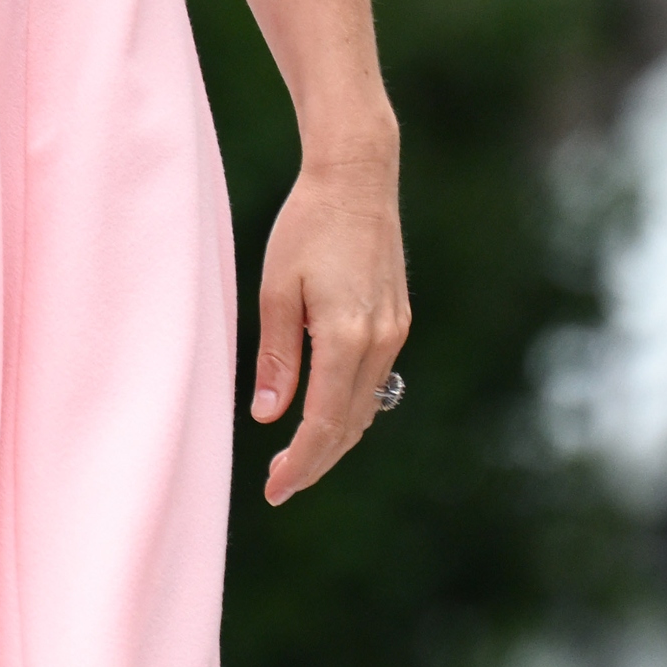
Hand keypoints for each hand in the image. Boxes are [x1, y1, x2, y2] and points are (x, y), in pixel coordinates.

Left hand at [250, 142, 408, 504]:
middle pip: (348, 426)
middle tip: (279, 485)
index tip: (273, 490)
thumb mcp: (276, 289)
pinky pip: (374, 382)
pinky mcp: (398, 320)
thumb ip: (276, 357)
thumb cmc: (308, 225)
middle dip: (315, 462)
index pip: (323, 423)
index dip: (299, 464)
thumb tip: (269, 417)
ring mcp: (395, 332)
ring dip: (333, 440)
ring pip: (364, 408)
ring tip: (296, 459)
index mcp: (345, 336)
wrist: (359, 177)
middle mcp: (380, 341)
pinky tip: (323, 414)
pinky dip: (348, 408)